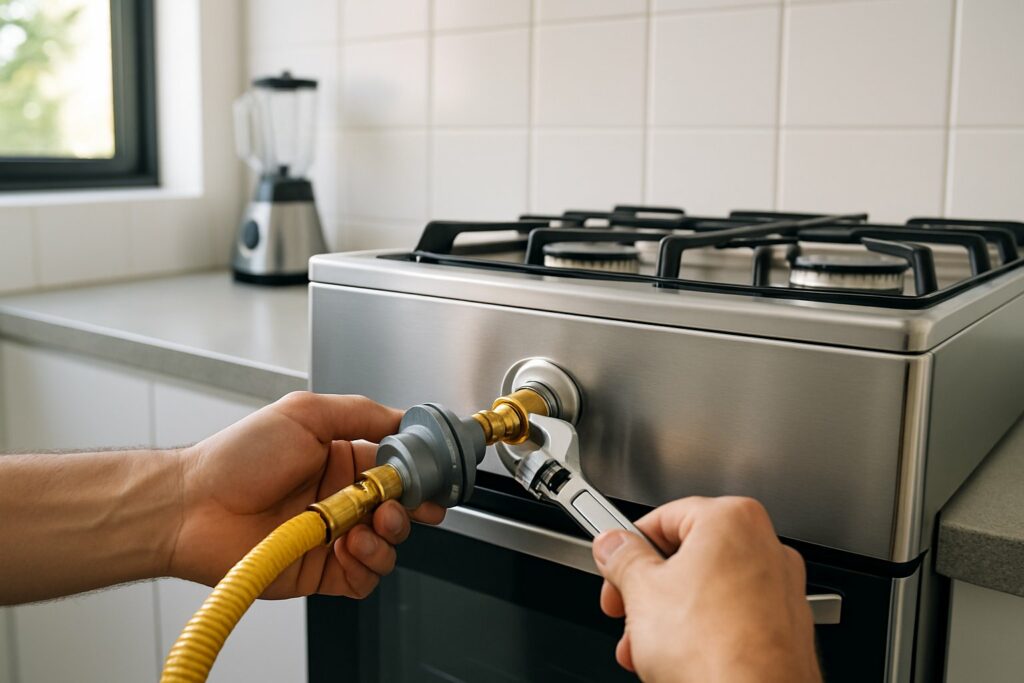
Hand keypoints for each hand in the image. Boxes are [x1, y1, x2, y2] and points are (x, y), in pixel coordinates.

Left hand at [169, 391, 443, 598]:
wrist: (192, 508)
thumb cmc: (235, 459)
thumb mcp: (303, 414)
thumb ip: (359, 412)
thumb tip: (403, 418)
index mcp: (340, 459)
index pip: (396, 466)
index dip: (417, 472)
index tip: (429, 473)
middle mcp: (340, 498)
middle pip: (400, 507)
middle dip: (411, 507)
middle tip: (402, 505)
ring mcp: (333, 536)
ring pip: (388, 543)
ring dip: (388, 535)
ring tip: (366, 526)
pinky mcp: (322, 571)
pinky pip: (365, 577)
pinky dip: (368, 564)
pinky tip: (348, 547)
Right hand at [592, 497, 820, 682]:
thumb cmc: (714, 651)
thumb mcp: (641, 592)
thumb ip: (622, 558)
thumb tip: (613, 545)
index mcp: (731, 520)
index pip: (664, 517)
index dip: (628, 546)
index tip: (613, 565)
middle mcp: (765, 546)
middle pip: (687, 556)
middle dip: (648, 590)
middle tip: (625, 610)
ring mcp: (780, 588)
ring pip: (708, 590)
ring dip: (668, 616)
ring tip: (645, 646)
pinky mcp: (785, 628)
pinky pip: (732, 617)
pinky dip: (703, 632)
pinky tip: (678, 658)